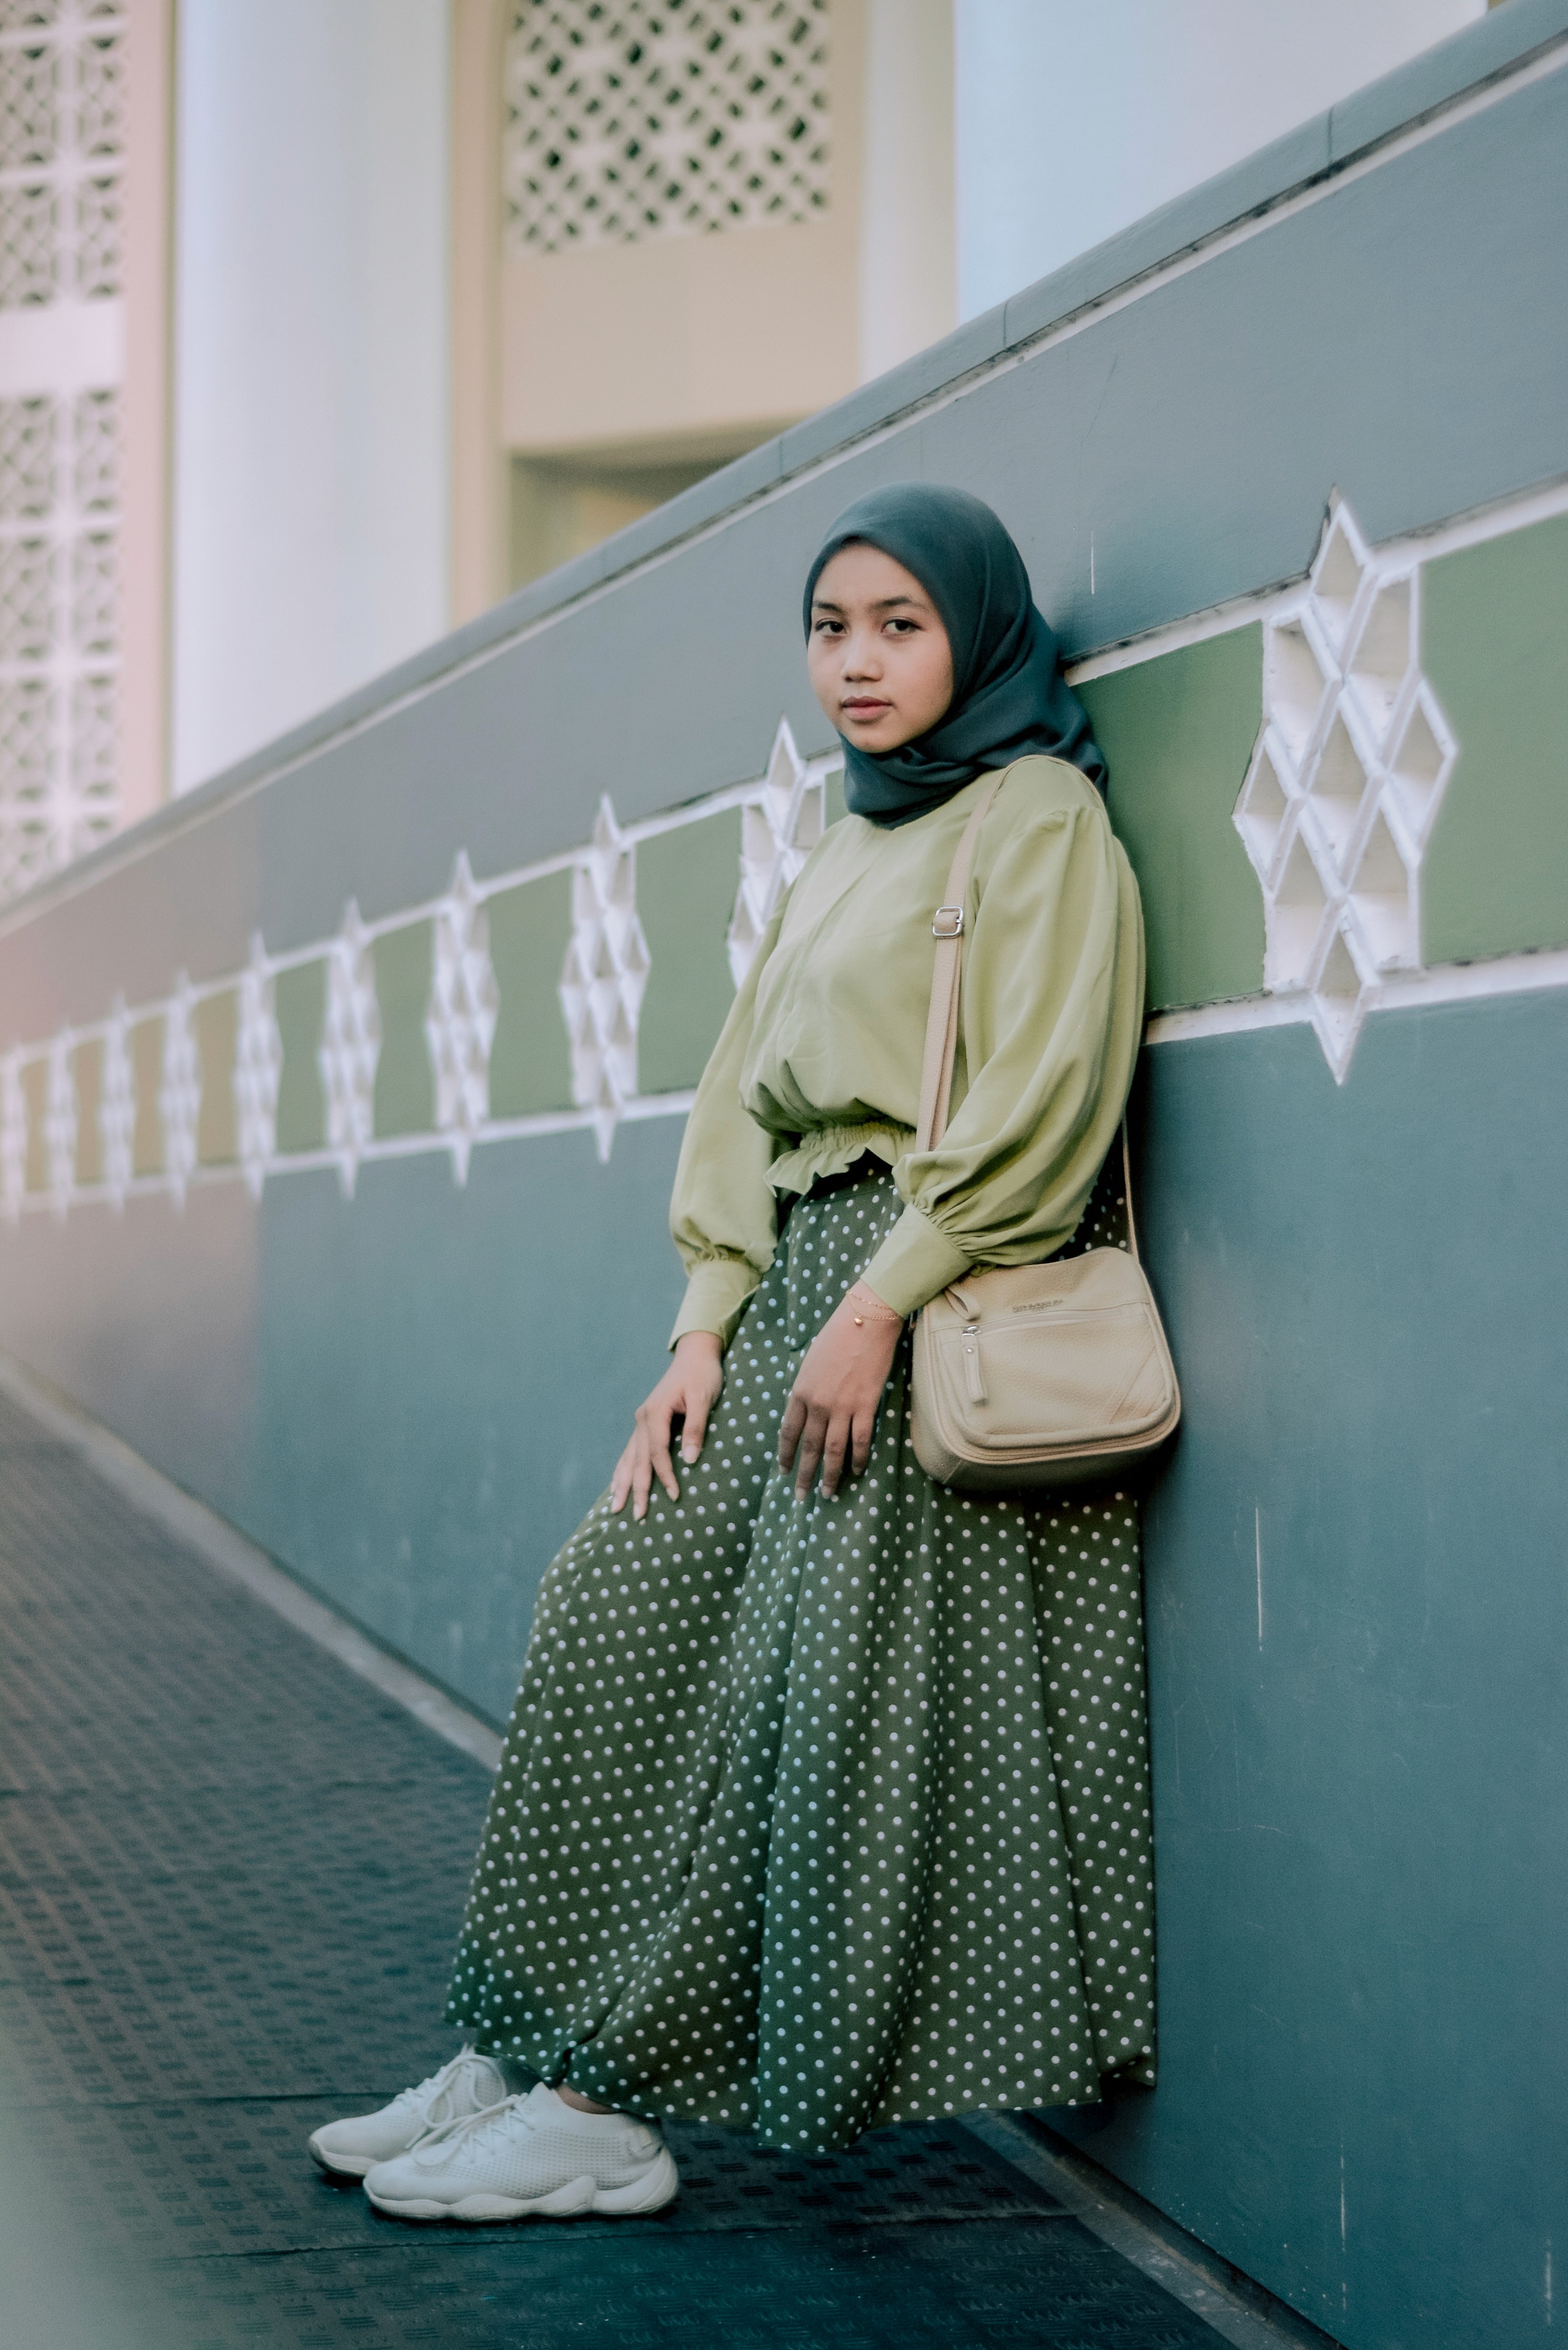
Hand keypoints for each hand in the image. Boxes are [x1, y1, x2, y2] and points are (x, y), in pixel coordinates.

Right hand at [610, 1332, 724, 1520]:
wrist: (695, 1355)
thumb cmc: (703, 1375)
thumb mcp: (704, 1398)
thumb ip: (697, 1428)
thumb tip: (690, 1460)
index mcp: (656, 1412)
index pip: (658, 1452)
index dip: (665, 1475)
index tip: (674, 1495)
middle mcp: (643, 1418)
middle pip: (638, 1460)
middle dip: (636, 1489)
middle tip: (637, 1516)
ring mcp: (641, 1421)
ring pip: (628, 1458)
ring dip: (622, 1483)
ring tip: (616, 1508)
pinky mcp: (645, 1423)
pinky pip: (630, 1451)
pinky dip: (622, 1469)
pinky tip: (616, 1484)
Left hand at [777, 1286, 902, 1500]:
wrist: (864, 1321)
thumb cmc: (836, 1337)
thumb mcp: (809, 1363)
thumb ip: (806, 1390)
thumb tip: (805, 1413)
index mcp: (799, 1392)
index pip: (789, 1432)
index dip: (785, 1455)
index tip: (783, 1471)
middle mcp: (818, 1404)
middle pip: (810, 1447)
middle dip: (804, 1474)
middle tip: (802, 1496)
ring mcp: (843, 1407)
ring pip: (834, 1450)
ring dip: (830, 1475)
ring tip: (828, 1493)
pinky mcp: (866, 1405)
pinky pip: (861, 1440)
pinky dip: (858, 1458)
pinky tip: (856, 1471)